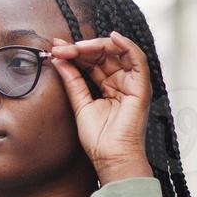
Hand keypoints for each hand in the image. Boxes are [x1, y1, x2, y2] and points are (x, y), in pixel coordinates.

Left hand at [48, 31, 153, 182]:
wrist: (111, 158)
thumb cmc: (98, 139)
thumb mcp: (80, 104)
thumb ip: (72, 81)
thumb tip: (58, 59)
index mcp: (108, 87)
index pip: (92, 62)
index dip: (74, 53)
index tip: (55, 49)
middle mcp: (121, 82)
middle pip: (103, 55)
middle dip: (81, 48)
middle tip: (60, 47)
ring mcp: (132, 83)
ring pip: (117, 53)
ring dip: (96, 45)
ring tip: (76, 46)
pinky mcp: (141, 87)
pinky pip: (137, 59)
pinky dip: (127, 46)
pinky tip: (112, 37)